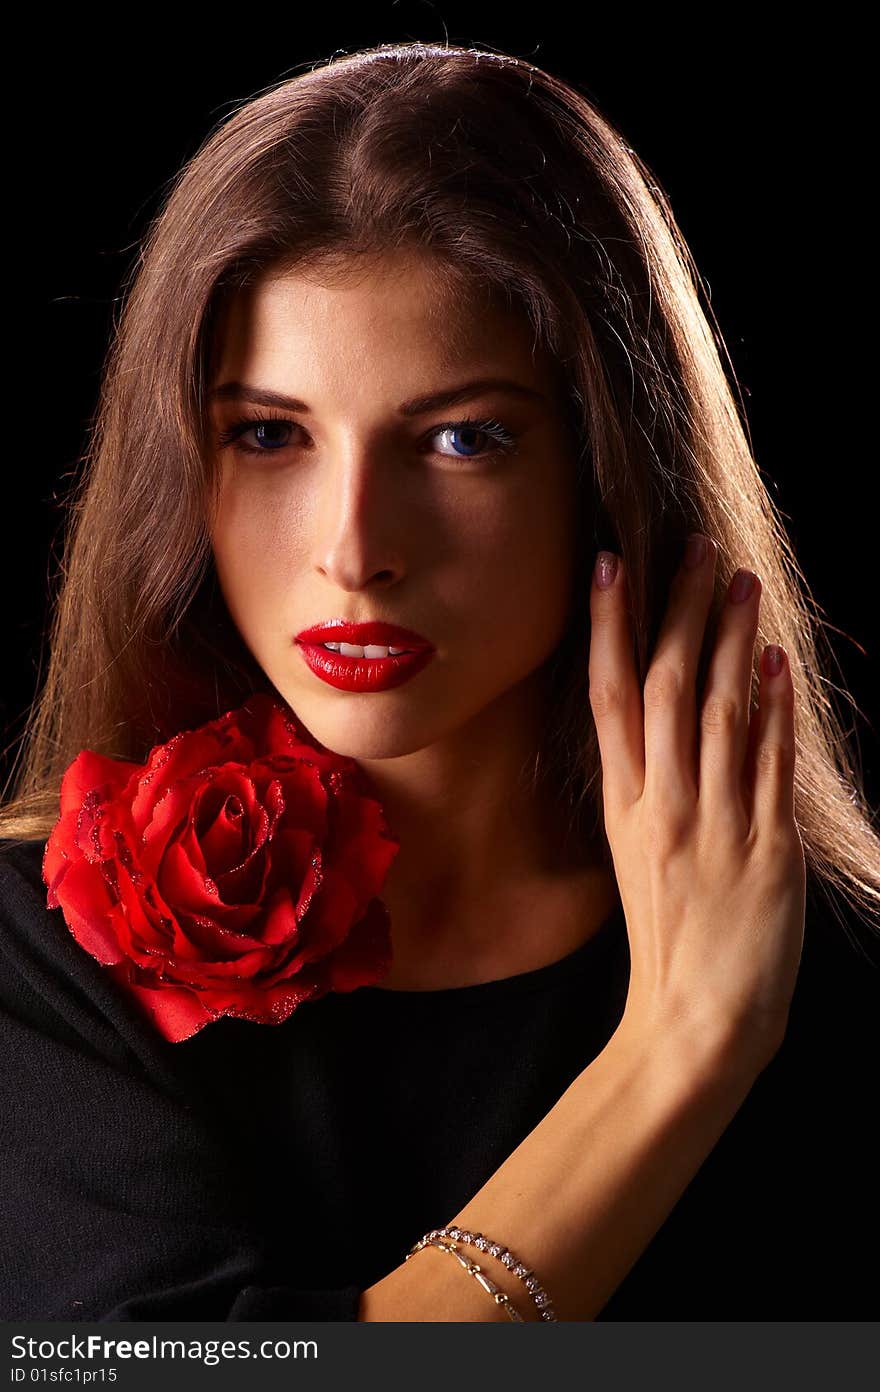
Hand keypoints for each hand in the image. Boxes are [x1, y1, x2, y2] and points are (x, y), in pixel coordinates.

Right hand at [588, 534, 805, 1071]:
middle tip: (697, 548)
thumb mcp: (639, 858)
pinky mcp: (766, 847)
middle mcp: (664, 805)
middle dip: (681, 611)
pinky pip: (769, 763)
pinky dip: (772, 707)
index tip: (612, 565)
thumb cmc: (669, 941)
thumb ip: (650, 792)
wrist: (698, 1020)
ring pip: (719, 711)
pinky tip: (775, 661)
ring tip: (742, 582)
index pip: (611, 697)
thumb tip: (665, 724)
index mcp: (625, 806)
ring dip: (731, 640)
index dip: (611, 626)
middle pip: (667, 687)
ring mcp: (716, 823)